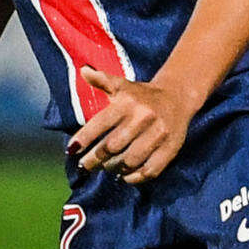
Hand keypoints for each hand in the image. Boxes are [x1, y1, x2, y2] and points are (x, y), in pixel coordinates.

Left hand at [67, 68, 195, 184]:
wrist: (177, 97)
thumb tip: (83, 70)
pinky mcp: (170, 149)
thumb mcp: (122, 85)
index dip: (83, 139)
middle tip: (85, 165)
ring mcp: (158, 135)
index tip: (71, 150)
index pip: (100, 124)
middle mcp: (143, 118)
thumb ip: (102, 80)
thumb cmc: (142, 95)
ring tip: (106, 168)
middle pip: (112, 147)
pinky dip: (133, 178)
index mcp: (128, 102)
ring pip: (129, 161)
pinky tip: (124, 176)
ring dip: (113, 169)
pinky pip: (148, 171)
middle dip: (94, 159)